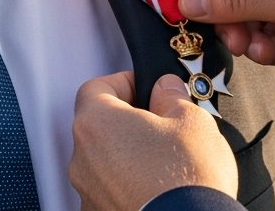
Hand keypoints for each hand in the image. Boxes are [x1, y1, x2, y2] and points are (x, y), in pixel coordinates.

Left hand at [70, 72, 236, 210]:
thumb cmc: (186, 179)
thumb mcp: (191, 120)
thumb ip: (172, 96)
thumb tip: (166, 89)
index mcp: (98, 123)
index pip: (96, 87)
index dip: (124, 82)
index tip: (147, 87)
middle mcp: (83, 158)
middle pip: (100, 126)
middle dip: (130, 121)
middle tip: (163, 123)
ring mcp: (88, 191)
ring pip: (105, 161)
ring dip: (129, 155)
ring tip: (166, 161)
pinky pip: (110, 190)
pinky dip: (129, 185)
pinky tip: (158, 187)